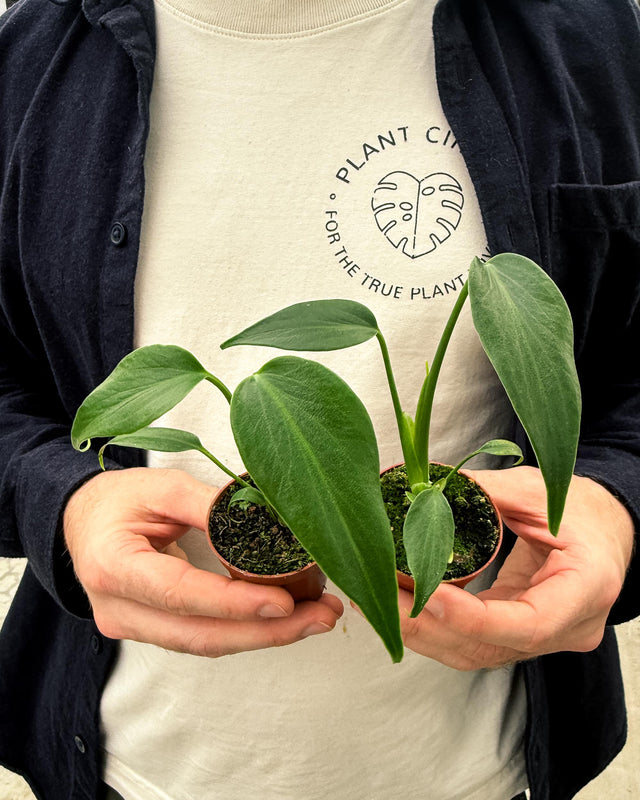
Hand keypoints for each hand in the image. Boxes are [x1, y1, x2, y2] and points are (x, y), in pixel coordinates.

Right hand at [63, 467, 342, 655]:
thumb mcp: (162, 486)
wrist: (81, 520)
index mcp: (113, 566)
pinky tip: (285, 619)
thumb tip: (268, 524)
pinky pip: (203, 637)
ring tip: (317, 618)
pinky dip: (246, 630)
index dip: (235, 603)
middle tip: (323, 616)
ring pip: (207, 644)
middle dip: (268, 631)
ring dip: (266, 635)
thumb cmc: (118, 499)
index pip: (182, 594)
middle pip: (201, 635)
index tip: (285, 602)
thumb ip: (210, 507)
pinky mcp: (151, 632)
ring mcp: (132, 627)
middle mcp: (118, 610)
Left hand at [399, 466, 633, 669]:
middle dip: (428, 625)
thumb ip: (484, 492)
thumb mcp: (538, 491)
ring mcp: (545, 638)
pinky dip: (435, 627)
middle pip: (491, 646)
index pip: (528, 623)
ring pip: (476, 652)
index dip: (471, 617)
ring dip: (423, 632)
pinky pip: (474, 642)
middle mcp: (569, 627)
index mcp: (586, 588)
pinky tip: (403, 604)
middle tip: (382, 595)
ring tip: (381, 601)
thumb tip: (424, 490)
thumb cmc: (583, 509)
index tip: (425, 594)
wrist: (608, 529)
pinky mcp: (521, 635)